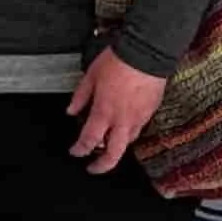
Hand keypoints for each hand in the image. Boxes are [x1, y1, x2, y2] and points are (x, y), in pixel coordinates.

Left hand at [66, 49, 166, 174]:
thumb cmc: (120, 61)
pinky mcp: (150, 112)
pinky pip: (138, 128)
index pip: (89, 140)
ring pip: (127, 142)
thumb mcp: (91, 76)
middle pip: (113, 154)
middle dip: (102, 165)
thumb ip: (80, 96)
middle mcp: (122, 120)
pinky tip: (123, 125)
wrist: (147, 53)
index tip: (75, 152)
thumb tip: (71, 110)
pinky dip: (128, 132)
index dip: (80, 150)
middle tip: (94, 167)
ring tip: (108, 143)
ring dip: (116, 146)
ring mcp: (138, 118)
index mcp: (104, 111)